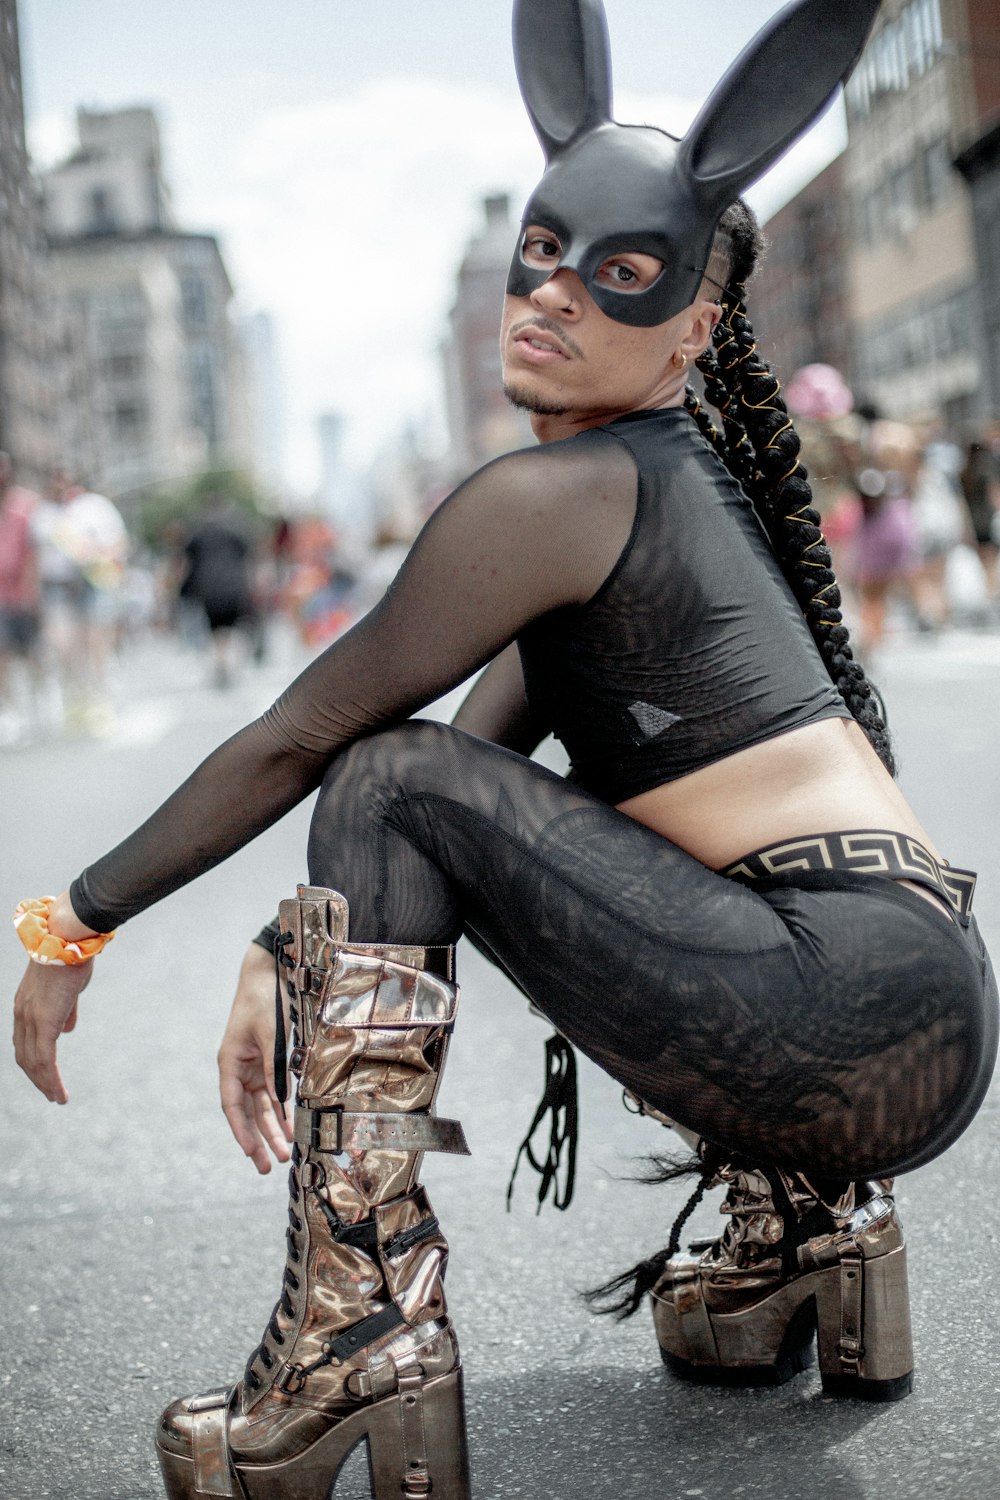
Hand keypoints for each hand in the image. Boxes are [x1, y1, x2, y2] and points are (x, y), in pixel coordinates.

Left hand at [13, 957, 92, 1103]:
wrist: (68, 940)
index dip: (33, 1061)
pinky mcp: (44, 1023)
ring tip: (58, 1099)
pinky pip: (45, 1060)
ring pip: (33, 1063)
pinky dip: (51, 1080)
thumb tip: (67, 1030)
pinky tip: (60, 1093)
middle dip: (37, 1078)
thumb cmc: (72, 957)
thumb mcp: (67, 987)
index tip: (44, 1075)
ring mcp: (31, 1019)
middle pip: (24, 1056)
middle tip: (51, 1095)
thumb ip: (65, 1009)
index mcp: (25, 1005)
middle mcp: (22, 1014)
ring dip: (45, 1084)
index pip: (24, 1041)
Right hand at [218, 942, 292, 1173]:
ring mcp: (253, 1067)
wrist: (267, 973)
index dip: (241, 1131)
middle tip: (270, 1166)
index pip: (232, 1105)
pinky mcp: (268, 1062)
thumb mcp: (269, 1032)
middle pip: (248, 1113)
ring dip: (273, 1129)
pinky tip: (292, 1127)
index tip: (251, 1152)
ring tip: (285, 1153)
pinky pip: (273, 1092)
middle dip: (259, 1139)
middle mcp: (239, 1069)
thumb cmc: (263, 1000)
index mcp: (230, 1062)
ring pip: (262, 1107)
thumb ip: (274, 1066)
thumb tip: (280, 1100)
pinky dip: (282, 1110)